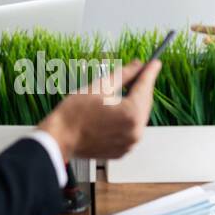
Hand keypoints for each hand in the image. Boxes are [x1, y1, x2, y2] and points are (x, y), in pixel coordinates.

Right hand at [37, 59, 159, 160]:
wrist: (59, 139)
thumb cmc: (73, 115)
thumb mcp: (99, 87)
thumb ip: (123, 75)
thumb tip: (137, 66)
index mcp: (130, 114)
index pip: (145, 87)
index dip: (150, 72)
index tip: (155, 63)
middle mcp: (134, 132)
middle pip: (145, 103)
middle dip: (142, 88)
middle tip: (139, 73)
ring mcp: (129, 144)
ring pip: (139, 117)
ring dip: (134, 104)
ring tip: (123, 92)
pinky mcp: (122, 150)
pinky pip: (131, 130)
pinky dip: (127, 119)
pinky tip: (116, 111)